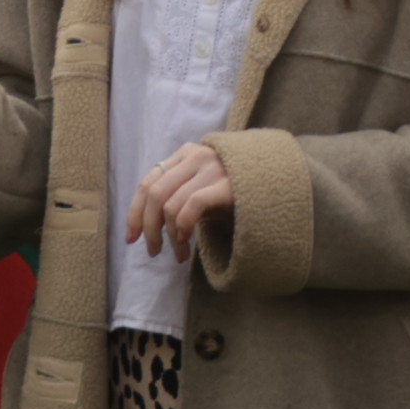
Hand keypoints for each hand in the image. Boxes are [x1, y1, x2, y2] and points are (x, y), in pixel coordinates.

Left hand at [122, 137, 238, 260]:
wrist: (278, 184)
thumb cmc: (237, 191)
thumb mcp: (202, 186)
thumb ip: (178, 192)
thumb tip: (147, 223)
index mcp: (185, 154)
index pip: (148, 183)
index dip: (134, 213)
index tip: (131, 238)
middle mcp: (195, 156)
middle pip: (154, 194)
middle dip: (149, 228)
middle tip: (153, 252)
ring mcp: (211, 168)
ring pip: (170, 204)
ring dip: (170, 236)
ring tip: (180, 254)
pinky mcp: (225, 184)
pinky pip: (191, 206)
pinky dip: (182, 227)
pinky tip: (188, 242)